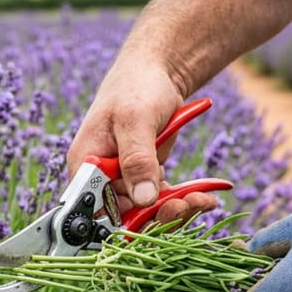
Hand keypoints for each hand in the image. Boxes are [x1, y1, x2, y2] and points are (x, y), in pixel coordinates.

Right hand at [67, 63, 218, 221]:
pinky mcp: (144, 178)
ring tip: (201, 200)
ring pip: (146, 212)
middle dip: (157, 215)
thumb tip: (142, 199)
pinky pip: (160, 201)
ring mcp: (123, 179)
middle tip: (185, 206)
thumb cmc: (137, 87)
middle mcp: (101, 177)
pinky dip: (183, 201)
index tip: (153, 212)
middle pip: (123, 215)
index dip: (121, 218)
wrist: (158, 73)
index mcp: (86, 163)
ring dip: (175, 210)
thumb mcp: (135, 120)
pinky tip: (205, 197)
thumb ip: (136, 159)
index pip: (94, 207)